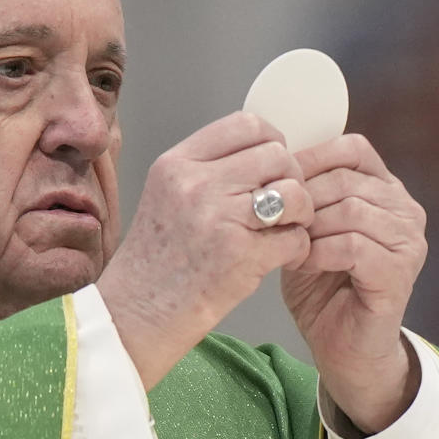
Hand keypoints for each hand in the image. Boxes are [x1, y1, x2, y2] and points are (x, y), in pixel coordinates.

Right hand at [98, 112, 313, 388]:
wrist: (136, 314)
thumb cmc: (155, 260)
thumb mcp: (166, 195)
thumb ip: (208, 170)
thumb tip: (265, 151)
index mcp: (176, 164)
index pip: (246, 124)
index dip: (273, 140)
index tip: (275, 163)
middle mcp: (196, 184)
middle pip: (278, 154)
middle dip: (292, 178)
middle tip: (285, 204)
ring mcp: (219, 218)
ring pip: (295, 193)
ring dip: (301, 213)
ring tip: (284, 230)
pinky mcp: (241, 255)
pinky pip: (296, 238)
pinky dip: (296, 249)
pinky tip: (279, 258)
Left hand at [283, 134, 426, 432]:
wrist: (342, 347)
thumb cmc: (321, 284)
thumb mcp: (305, 228)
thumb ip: (302, 195)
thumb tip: (272, 160)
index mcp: (384, 189)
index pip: (352, 148)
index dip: (310, 158)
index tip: (277, 179)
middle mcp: (404, 209)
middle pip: (345, 179)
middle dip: (303, 199)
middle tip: (278, 223)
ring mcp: (408, 241)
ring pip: (349, 209)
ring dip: (309, 228)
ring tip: (290, 246)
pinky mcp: (400, 272)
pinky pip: (353, 245)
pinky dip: (319, 252)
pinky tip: (304, 264)